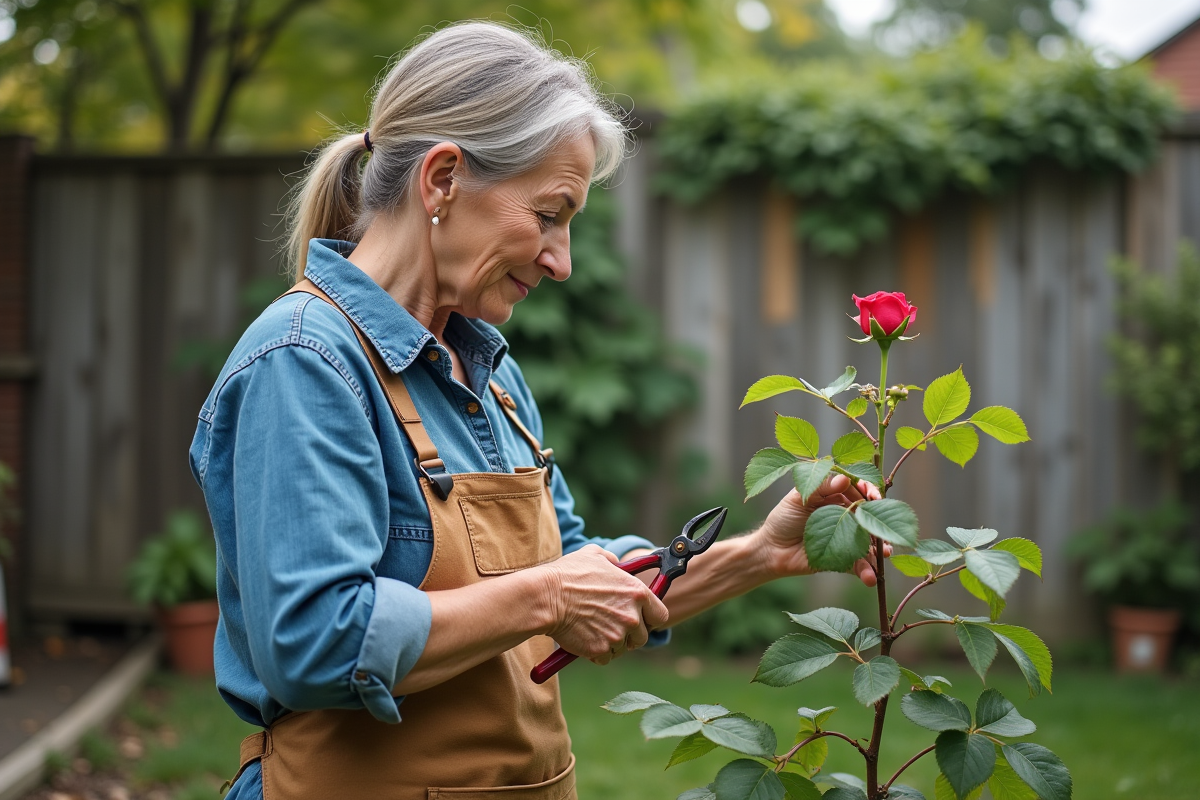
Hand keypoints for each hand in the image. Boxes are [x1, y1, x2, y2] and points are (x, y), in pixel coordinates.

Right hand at [537, 545, 669, 665]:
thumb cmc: (568, 574)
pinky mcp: (601, 649)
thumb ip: (613, 561)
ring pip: (622, 648)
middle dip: (629, 634)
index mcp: (637, 593)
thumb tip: (617, 565)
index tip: (641, 618)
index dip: (651, 618)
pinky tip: (584, 637)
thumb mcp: (595, 555)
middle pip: (643, 636)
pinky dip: (596, 652)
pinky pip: (605, 657)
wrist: (546, 597)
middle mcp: (632, 616)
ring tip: (593, 628)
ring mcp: (617, 635)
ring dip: (611, 643)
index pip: (660, 615)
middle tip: (611, 626)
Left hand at [758, 474, 888, 584]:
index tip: (874, 497)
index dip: (868, 491)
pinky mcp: (843, 559)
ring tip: (885, 553)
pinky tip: (870, 576)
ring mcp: (846, 537)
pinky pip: (860, 565)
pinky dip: (867, 570)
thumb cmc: (782, 520)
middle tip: (884, 525)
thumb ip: (820, 488)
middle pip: (869, 516)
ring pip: (869, 541)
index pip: (857, 489)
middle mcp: (845, 515)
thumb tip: (845, 478)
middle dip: (880, 520)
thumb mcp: (797, 498)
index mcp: (834, 496)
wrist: (771, 551)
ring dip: (880, 548)